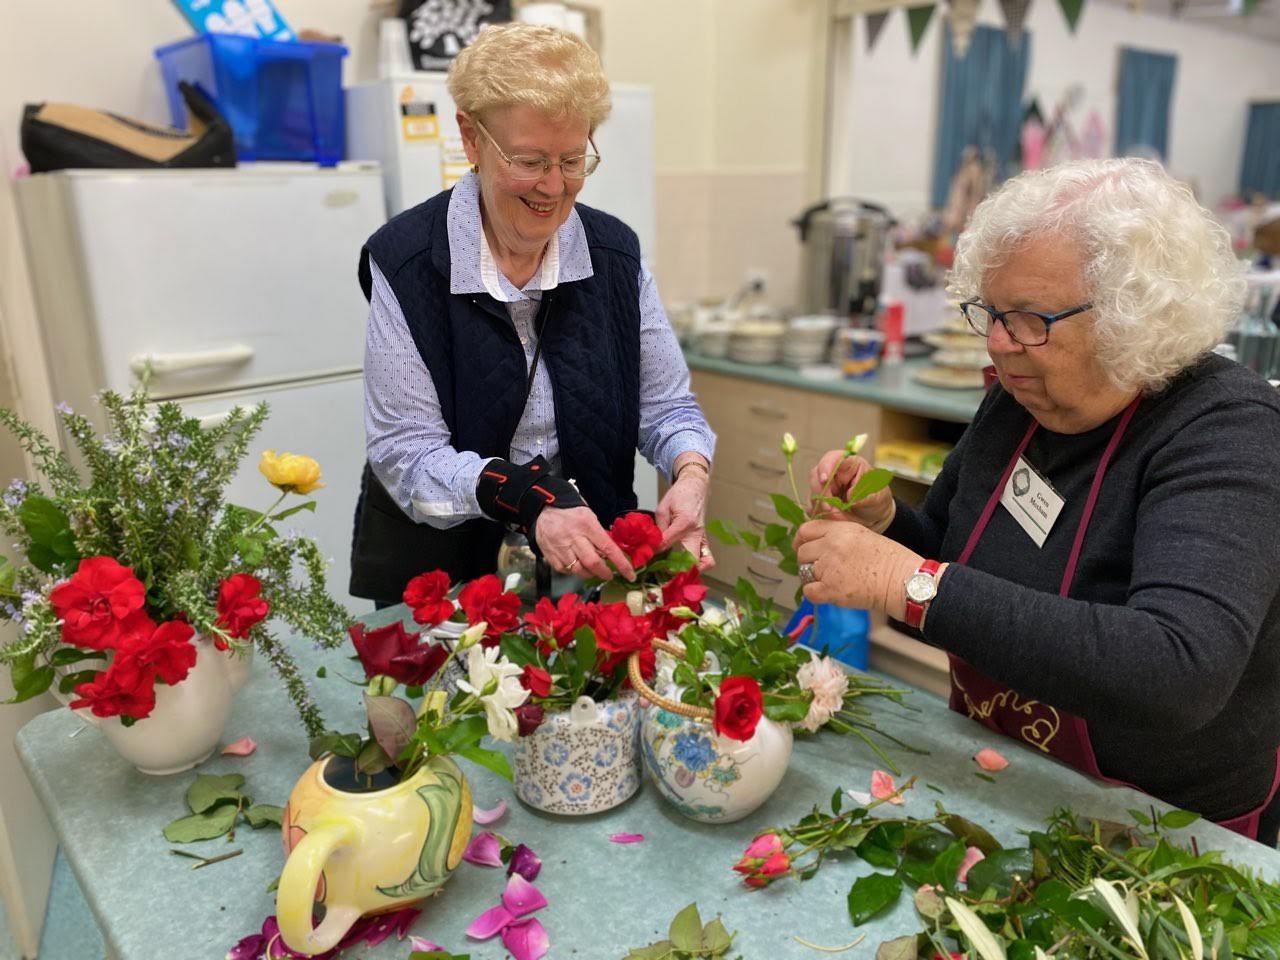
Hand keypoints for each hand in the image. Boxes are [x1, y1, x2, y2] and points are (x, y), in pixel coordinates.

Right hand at [533, 507, 635, 580]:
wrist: (543, 507)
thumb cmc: (570, 511)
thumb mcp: (589, 516)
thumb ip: (600, 534)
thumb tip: (611, 553)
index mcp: (587, 525)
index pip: (608, 548)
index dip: (621, 564)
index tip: (630, 575)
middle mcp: (573, 536)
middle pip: (593, 562)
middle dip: (604, 573)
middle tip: (609, 574)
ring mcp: (560, 547)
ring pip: (579, 570)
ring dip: (589, 573)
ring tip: (593, 569)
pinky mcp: (550, 554)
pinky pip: (565, 570)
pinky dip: (574, 572)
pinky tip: (577, 565)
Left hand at [656, 471, 713, 569]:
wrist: (696, 487)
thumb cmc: (679, 495)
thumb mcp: (663, 509)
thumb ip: (659, 528)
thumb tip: (653, 546)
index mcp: (684, 523)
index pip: (667, 544)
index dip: (655, 551)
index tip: (646, 556)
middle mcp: (696, 533)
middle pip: (692, 560)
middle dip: (679, 571)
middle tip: (665, 575)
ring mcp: (703, 538)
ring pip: (706, 562)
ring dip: (694, 570)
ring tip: (678, 574)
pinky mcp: (705, 540)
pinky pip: (706, 557)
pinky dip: (699, 564)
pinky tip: (686, 567)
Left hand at [793, 520, 921, 617]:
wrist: (902, 580)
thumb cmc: (889, 560)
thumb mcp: (861, 535)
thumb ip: (838, 537)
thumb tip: (818, 544)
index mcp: (840, 530)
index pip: (806, 530)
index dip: (803, 540)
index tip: (806, 548)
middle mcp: (831, 546)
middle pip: (802, 552)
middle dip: (809, 561)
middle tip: (821, 569)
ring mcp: (829, 568)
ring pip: (804, 571)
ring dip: (812, 578)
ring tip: (828, 581)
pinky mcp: (831, 589)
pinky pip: (808, 591)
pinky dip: (815, 594)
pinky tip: (827, 593)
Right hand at [809, 450, 894, 531]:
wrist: (874, 516)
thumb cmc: (876, 500)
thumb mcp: (877, 496)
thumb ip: (864, 495)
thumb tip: (849, 496)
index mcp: (849, 464)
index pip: (833, 458)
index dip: (826, 466)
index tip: (824, 480)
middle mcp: (833, 473)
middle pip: (816, 475)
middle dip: (821, 493)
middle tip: (830, 508)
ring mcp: (825, 487)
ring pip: (812, 492)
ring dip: (821, 505)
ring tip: (837, 515)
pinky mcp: (820, 500)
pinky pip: (812, 505)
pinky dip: (819, 513)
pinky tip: (832, 517)